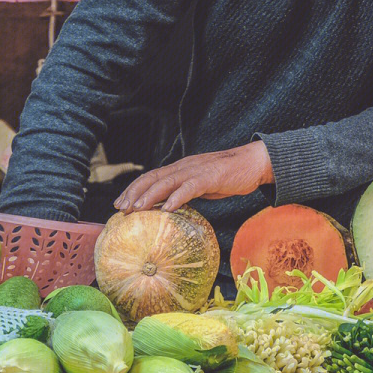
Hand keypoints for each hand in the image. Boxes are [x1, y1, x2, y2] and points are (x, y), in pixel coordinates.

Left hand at [115, 141, 273, 212]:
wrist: (252, 163)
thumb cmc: (227, 176)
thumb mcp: (202, 185)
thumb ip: (186, 192)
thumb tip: (170, 207)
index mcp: (180, 169)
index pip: (151, 177)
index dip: (134, 189)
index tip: (120, 203)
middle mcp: (184, 167)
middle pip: (153, 178)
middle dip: (134, 193)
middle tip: (121, 208)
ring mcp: (195, 171)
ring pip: (167, 182)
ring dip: (149, 196)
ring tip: (137, 209)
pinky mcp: (209, 177)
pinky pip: (190, 187)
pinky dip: (177, 197)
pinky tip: (167, 208)